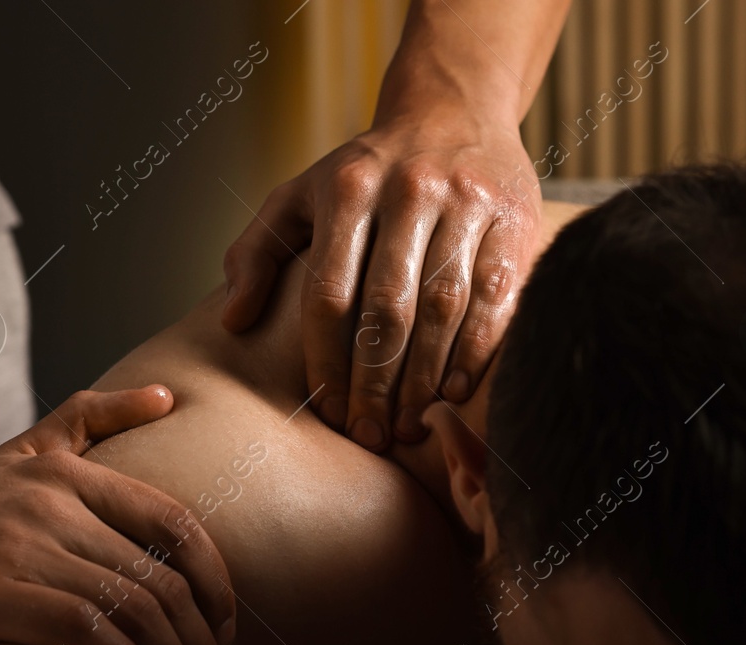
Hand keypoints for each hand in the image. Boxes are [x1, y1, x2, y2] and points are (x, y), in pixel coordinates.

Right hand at [0, 386, 235, 644]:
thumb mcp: (22, 450)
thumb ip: (93, 420)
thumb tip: (168, 394)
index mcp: (71, 473)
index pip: (178, 525)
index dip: (217, 585)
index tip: (225, 635)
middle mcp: (54, 504)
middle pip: (165, 581)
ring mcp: (22, 548)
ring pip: (136, 611)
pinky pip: (89, 634)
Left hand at [220, 109, 540, 450]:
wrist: (455, 110)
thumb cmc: (368, 170)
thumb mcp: (300, 194)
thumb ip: (257, 252)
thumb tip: (232, 320)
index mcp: (349, 189)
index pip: (331, 294)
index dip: (329, 363)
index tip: (331, 413)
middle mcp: (408, 191)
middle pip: (388, 308)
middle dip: (377, 383)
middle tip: (373, 434)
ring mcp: (466, 204)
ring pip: (443, 308)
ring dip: (425, 377)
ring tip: (411, 425)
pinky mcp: (513, 220)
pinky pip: (495, 297)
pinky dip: (476, 350)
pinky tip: (456, 390)